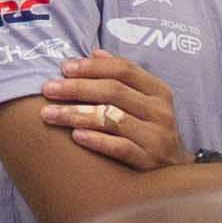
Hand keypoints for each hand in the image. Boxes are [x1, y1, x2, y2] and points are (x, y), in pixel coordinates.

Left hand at [32, 52, 183, 171]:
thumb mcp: (144, 99)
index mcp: (158, 90)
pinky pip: (120, 148)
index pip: (124, 69)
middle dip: (77, 88)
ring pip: (113, 119)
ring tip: (49, 114)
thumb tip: (95, 53)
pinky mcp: (149, 161)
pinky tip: (75, 136)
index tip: (64, 68)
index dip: (92, 67)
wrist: (173, 169)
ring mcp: (157, 137)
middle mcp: (160, 111)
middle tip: (48, 89)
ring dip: (77, 114)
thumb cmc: (148, 128)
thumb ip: (122, 76)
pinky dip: (97, 141)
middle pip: (114, 92)